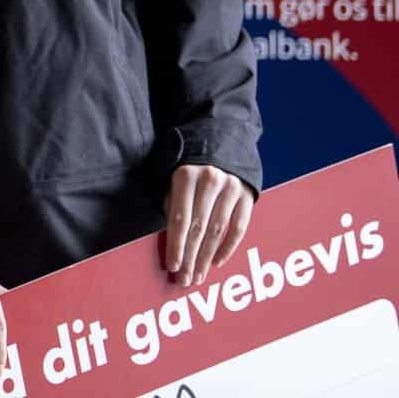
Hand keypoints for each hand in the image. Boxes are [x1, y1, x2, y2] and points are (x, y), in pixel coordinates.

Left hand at [166, 164, 252, 286]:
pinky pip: (239, 227)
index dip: (176, 244)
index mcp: (186, 175)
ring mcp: (232, 188)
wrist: (223, 141)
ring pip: (219, 231)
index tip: (172, 266)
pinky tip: (217, 262)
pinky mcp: (248, 195)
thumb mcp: (173, 176)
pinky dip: (228, 247)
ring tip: (198, 275)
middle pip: (199, 227)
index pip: (180, 218)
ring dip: (207, 257)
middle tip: (185, 279)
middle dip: (191, 256)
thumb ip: (172, 203)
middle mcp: (211, 181)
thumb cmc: (190, 166)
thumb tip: (172, 237)